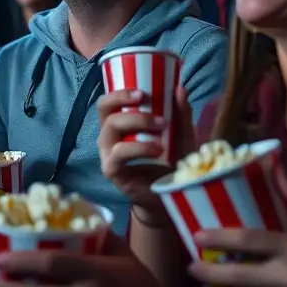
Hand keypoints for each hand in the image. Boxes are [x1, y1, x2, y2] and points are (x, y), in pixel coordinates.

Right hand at [97, 87, 194, 221]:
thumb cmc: (171, 162)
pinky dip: (139, 147)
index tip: (143, 91)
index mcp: (119, 124)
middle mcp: (108, 136)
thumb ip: (181, 114)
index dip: (119, 92)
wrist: (168, 197)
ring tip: (163, 128)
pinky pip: (120, 153)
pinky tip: (158, 150)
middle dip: (127, 102)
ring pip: (112, 127)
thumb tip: (181, 88)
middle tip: (150, 103)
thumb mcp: (181, 135)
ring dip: (138, 122)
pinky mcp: (111, 170)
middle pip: (105, 109)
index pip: (107, 102)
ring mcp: (107, 153)